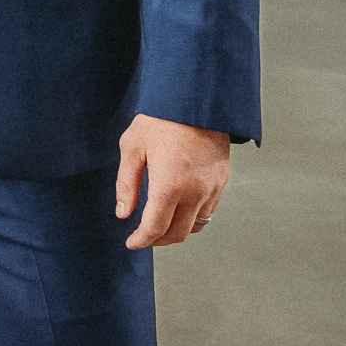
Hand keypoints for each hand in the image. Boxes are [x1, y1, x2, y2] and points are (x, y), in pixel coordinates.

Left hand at [115, 114, 229, 248]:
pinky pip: (209, 211)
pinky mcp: (222, 182)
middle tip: (143, 236)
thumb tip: (123, 214)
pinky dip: (193, 217)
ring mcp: (212, 188)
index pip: (155, 228)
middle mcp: (195, 193)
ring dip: (177, 230)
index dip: (141, 240)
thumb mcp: (132, 148)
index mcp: (169, 186)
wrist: (196, 101)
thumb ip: (126, 184)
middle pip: (177, 233)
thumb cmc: (160, 121)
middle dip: (158, 240)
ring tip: (159, 223)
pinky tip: (179, 208)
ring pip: (196, 226)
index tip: (131, 243)